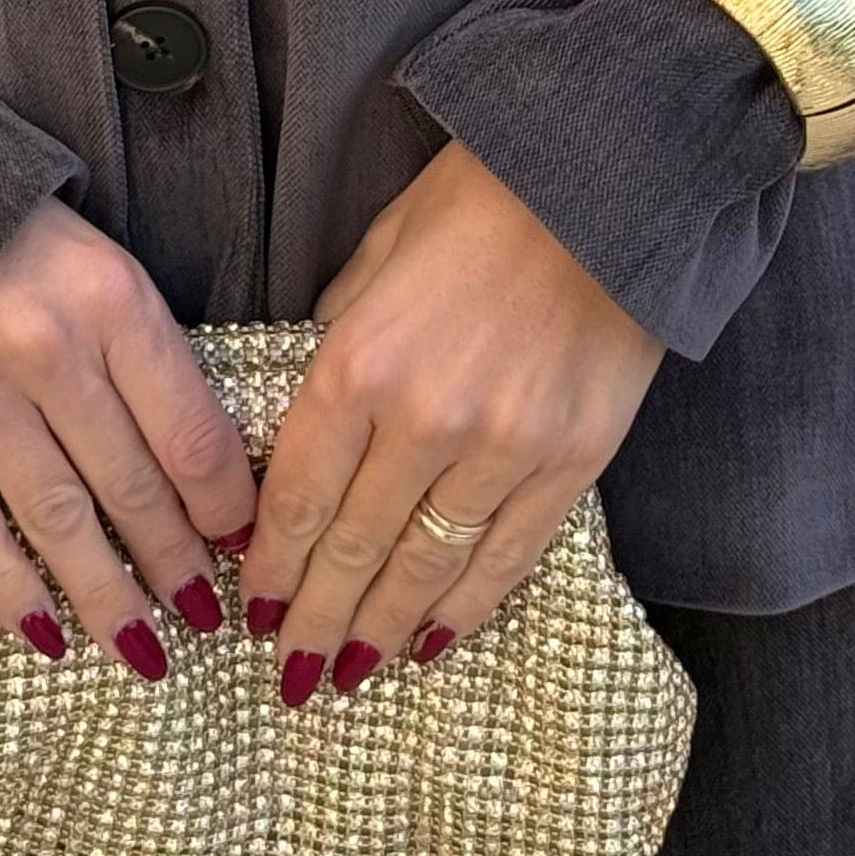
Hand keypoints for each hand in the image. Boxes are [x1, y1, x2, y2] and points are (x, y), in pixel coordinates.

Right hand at [0, 196, 259, 676]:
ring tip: (145, 650)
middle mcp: (44, 342)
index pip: (190, 430)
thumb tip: (206, 481)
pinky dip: (10, 590)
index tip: (245, 552)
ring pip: (56, 519)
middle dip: (176, 565)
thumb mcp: (99, 272)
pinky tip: (44, 635)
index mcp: (111, 296)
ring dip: (107, 597)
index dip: (225, 506)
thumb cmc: (11, 241)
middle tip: (205, 620)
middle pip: (130, 485)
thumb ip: (147, 359)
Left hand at [238, 140, 665, 696]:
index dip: (271, 563)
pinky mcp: (571, 463)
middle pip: (353, 550)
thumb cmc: (478, 199)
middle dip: (313, 620)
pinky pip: (505, 558)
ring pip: (425, 569)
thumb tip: (314, 407)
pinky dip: (464, 608)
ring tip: (348, 674)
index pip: (299, 496)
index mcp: (359, 361)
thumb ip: (339, 336)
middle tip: (288, 675)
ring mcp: (503, 449)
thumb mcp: (377, 253)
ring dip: (381, 631)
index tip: (250, 610)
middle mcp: (423, 421)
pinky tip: (432, 641)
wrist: (604, 179)